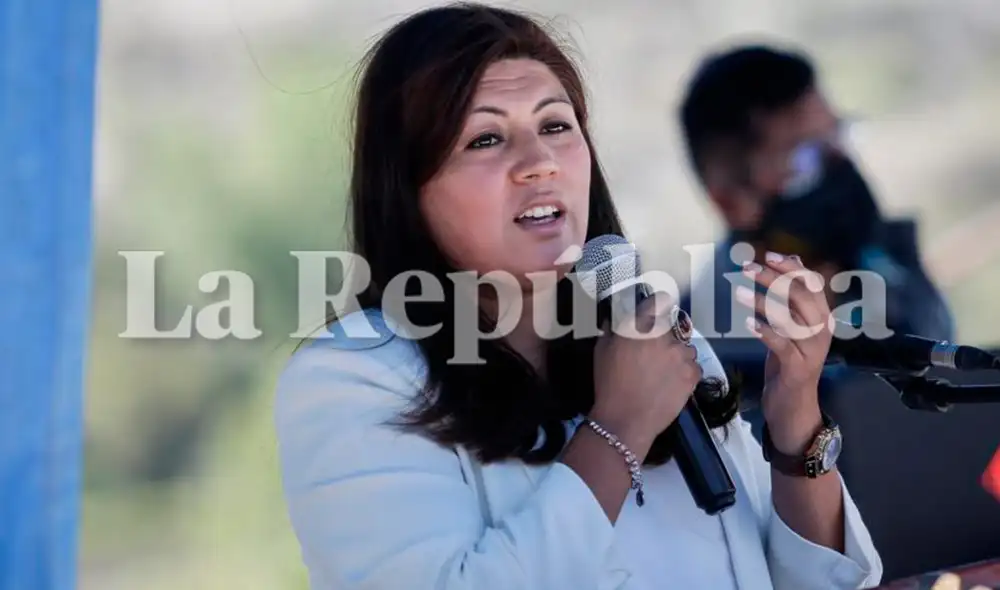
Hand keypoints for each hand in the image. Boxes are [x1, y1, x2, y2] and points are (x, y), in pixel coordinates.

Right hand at [590, 294, 702, 457]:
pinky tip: (672, 383)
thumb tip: (618, 318)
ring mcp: (682, 355)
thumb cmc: (610, 384)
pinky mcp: (693, 374)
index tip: (657, 312)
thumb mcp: (602, 351)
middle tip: (654, 355)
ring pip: (686, 348)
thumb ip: (612, 329)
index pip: (661, 301)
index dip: (660, 305)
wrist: (626, 419)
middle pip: (674, 328)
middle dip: (666, 338)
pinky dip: (686, 372)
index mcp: (642, 327)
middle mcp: (666, 336)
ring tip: (664, 372)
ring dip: (677, 355)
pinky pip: (693, 367)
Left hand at [736, 251, 831, 453]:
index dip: (792, 267)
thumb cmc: (789, 360)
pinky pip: (782, 345)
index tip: (768, 255)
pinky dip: (765, 332)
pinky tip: (747, 323)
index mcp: (822, 316)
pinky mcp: (797, 367)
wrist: (794, 404)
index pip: (812, 283)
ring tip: (738, 291)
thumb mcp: (792, 324)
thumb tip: (794, 257)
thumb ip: (792, 295)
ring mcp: (811, 349)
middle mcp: (822, 330)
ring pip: (792, 318)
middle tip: (747, 268)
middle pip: (802, 295)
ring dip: (764, 302)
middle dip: (774, 278)